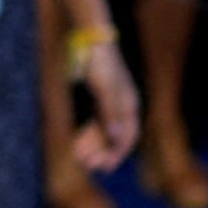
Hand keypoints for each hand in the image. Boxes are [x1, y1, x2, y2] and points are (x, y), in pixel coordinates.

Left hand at [70, 35, 137, 171]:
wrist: (91, 39)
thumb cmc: (100, 63)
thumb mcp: (105, 89)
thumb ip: (110, 114)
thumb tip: (116, 139)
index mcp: (129, 104)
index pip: (128, 136)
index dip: (118, 153)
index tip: (105, 168)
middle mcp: (122, 104)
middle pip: (114, 135)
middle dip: (101, 151)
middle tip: (88, 166)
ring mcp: (110, 100)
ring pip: (103, 129)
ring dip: (93, 144)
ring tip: (79, 156)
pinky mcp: (98, 95)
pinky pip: (94, 120)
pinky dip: (87, 131)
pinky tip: (77, 140)